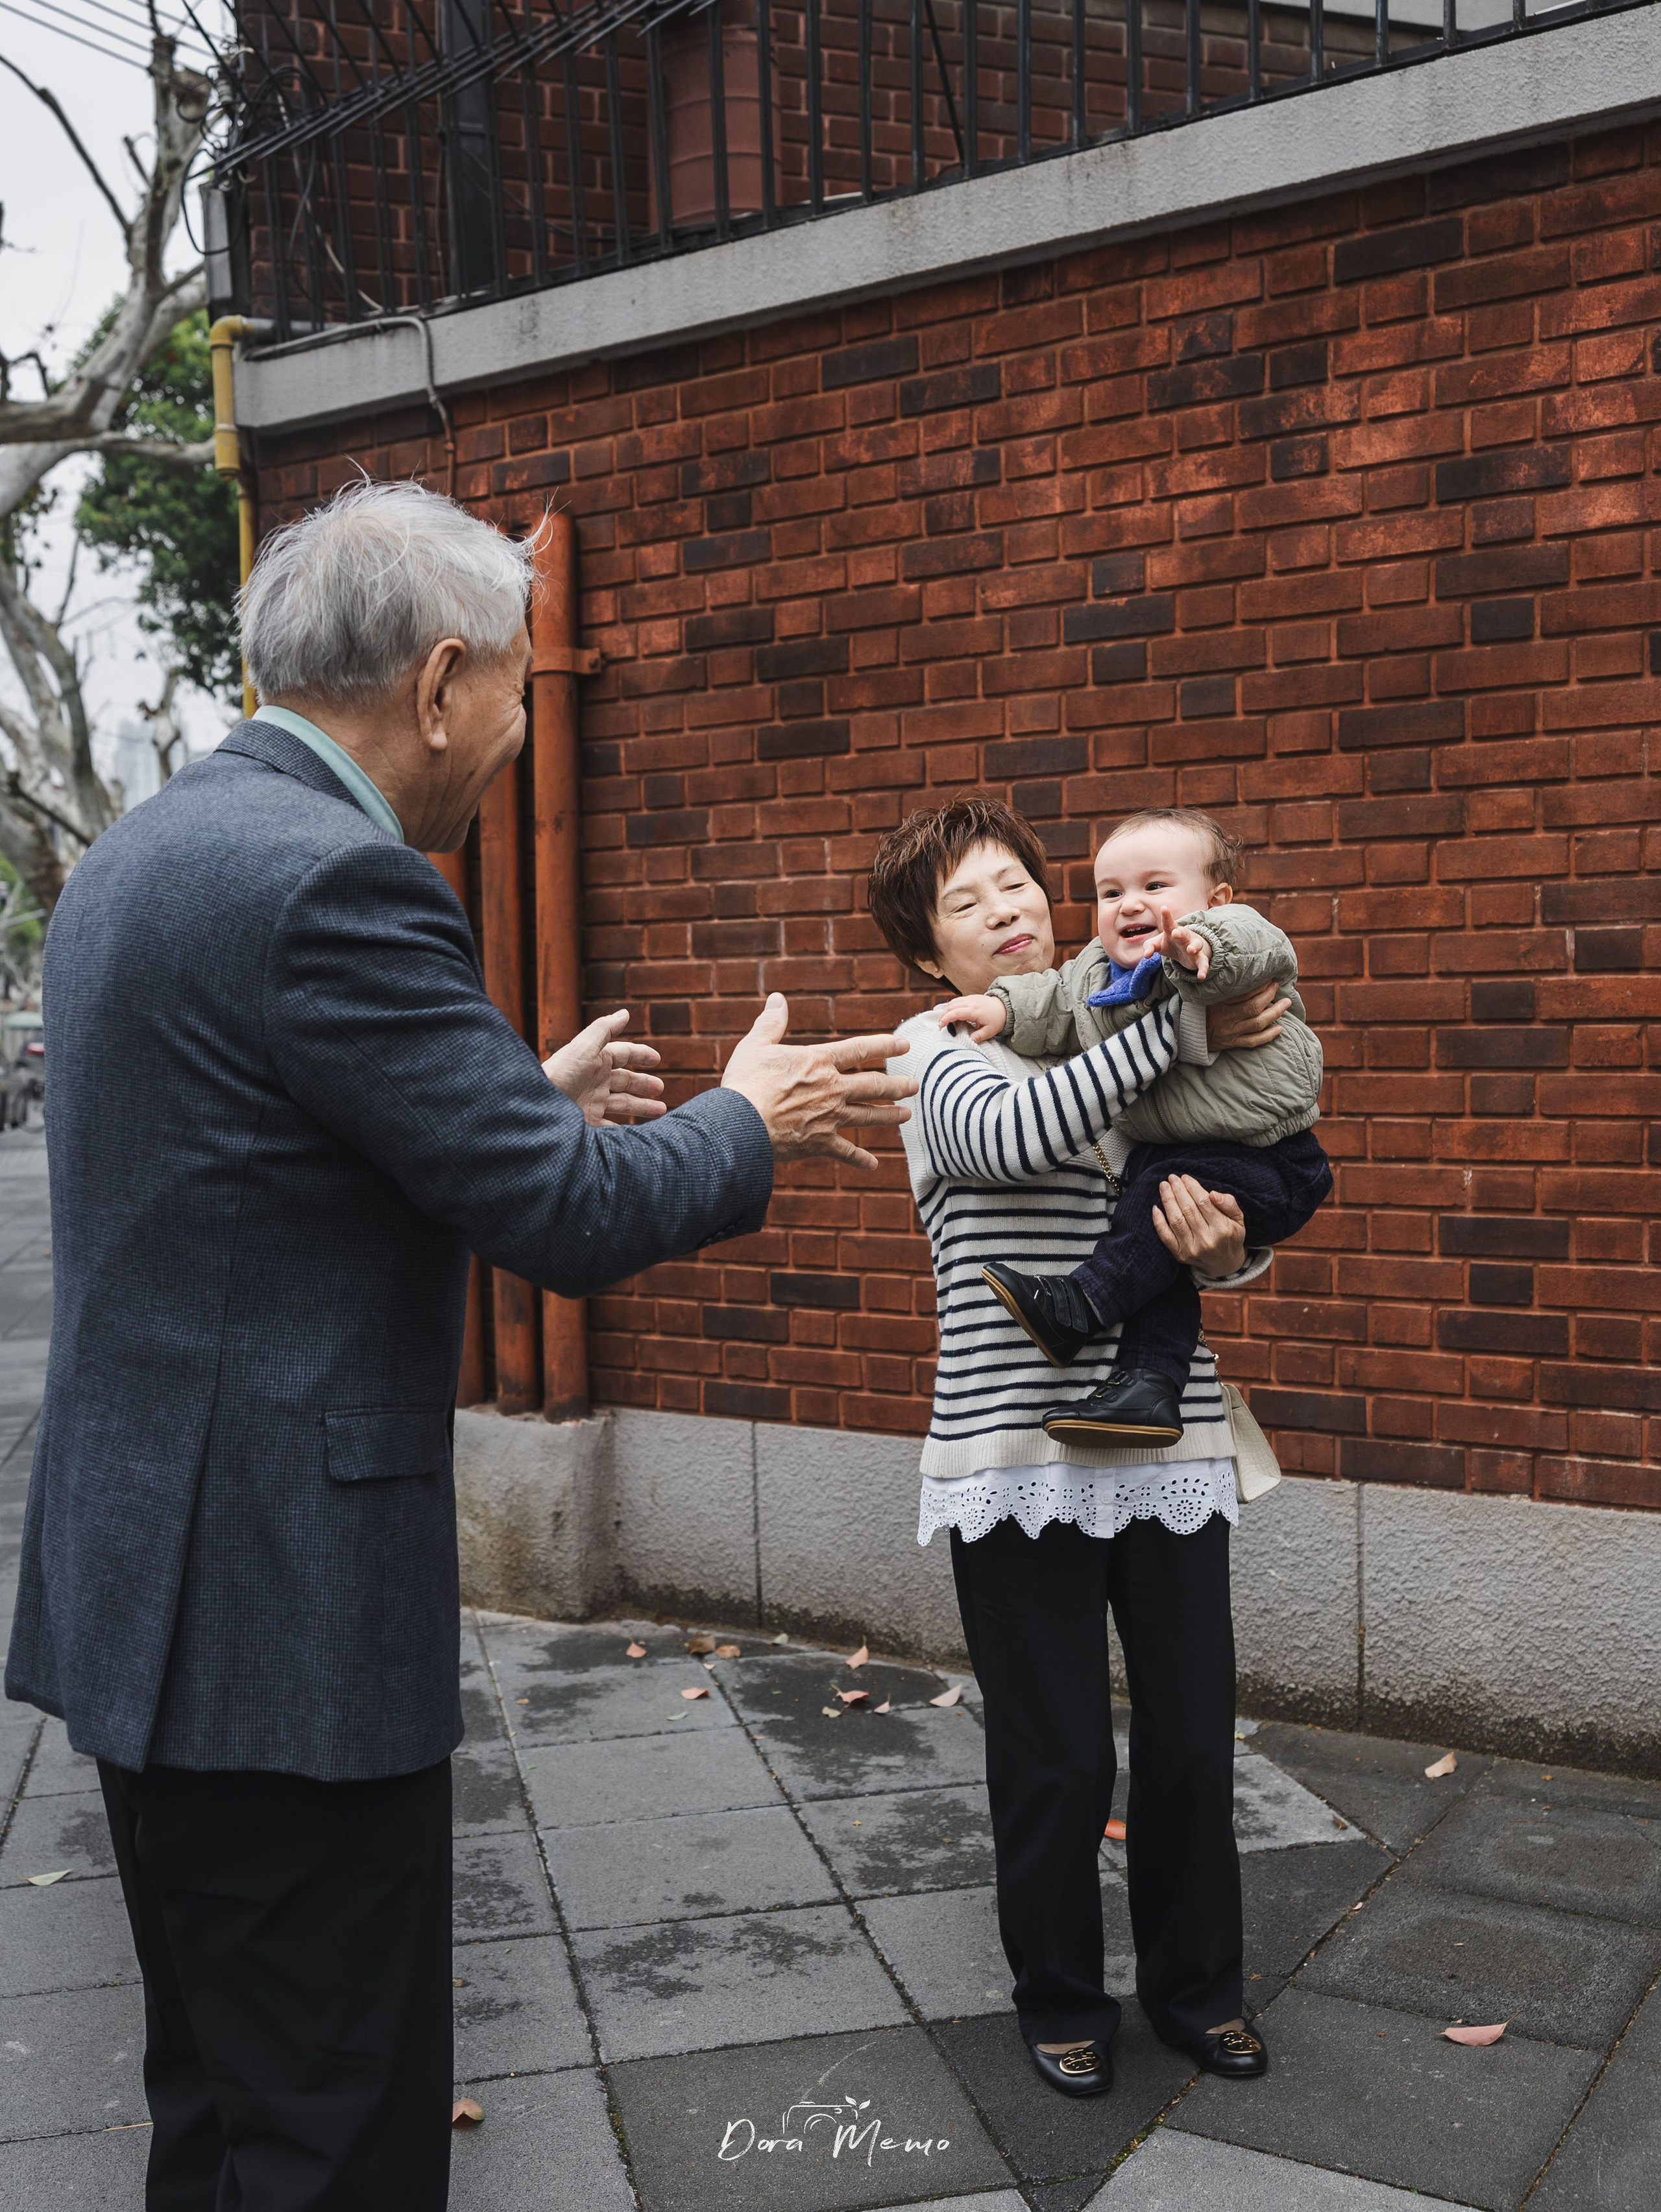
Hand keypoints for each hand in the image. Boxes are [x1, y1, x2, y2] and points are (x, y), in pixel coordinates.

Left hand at [542, 1009, 665, 1127]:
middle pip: (625, 1080)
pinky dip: (626, 1130)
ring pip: (623, 1104)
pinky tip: (639, 1133)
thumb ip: (604, 1029)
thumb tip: (625, 1012)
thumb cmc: (559, 1076)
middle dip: (643, 1084)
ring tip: (661, 1110)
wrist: (536, 1110)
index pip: (622, 1054)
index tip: (657, 1059)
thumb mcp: (583, 1048)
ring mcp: (592, 1103)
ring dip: (641, 1106)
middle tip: (660, 1089)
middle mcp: (594, 1081)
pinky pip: (612, 1127)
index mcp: (594, 1061)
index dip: (639, 1054)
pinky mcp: (589, 1124)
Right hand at [721, 993, 914, 1168]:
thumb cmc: (745, 1082)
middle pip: (873, 1085)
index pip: (860, 1049)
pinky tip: (873, 1165)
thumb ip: (771, 1023)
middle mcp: (832, 1088)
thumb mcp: (756, 1045)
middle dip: (896, 1085)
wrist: (741, 1124)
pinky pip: (846, 1152)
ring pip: (868, 1116)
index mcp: (819, 1061)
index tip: (905, 1044)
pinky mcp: (820, 1143)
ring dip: (889, 1116)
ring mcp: (829, 1117)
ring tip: (906, 1115)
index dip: (885, 1045)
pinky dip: (860, 1159)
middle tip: (914, 1085)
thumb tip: (777, 999)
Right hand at [935, 993, 1006, 1042]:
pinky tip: (949, 1013)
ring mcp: (970, 998)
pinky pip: (957, 1000)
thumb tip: (969, 1041)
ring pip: (952, 1002)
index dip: (946, 1018)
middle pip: (951, 1006)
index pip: (956, 1012)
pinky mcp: (970, 997)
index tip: (941, 1026)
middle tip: (940, 1026)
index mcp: (974, 1010)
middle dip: (943, 1015)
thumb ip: (979, 1036)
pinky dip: (950, 1006)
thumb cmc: (996, 1020)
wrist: (1004, 1007)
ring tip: (944, 1021)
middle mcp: (971, 1002)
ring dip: (946, 1010)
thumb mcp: (990, 1031)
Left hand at [1149, 904, 1209, 977]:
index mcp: (1172, 931)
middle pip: (1183, 933)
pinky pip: (1203, 963)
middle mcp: (1185, 937)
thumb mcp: (1157, 944)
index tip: (1164, 908)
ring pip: (1196, 945)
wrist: (1188, 950)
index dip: (1166, 916)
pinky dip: (1203, 969)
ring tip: (1190, 950)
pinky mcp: (1199, 958)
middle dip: (1180, 933)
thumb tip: (1145, 955)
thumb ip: (1149, 946)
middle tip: (1176, 932)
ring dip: (1194, 947)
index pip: (1168, 923)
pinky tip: (1202, 976)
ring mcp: (1193, 946)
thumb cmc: (1170, 943)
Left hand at [1152, 1176, 1246, 1278]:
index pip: (1203, 1203)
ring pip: (1176, 1220)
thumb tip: (1212, 1193)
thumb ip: (1229, 1204)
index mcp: (1223, 1230)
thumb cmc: (1230, 1236)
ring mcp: (1192, 1249)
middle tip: (1172, 1178)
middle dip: (1178, 1191)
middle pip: (1188, 1210)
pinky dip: (1158, 1222)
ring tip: (1163, 1186)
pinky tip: (1155, 1207)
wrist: (1224, 1264)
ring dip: (1167, 1201)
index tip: (1185, 1177)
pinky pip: (1166, 1236)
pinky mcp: (1180, 1255)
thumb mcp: (1238, 1219)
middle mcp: (1207, 1240)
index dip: (1192, 1187)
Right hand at [1206, 981, 1287, 1053]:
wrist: (1188, 1035)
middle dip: (1269, 995)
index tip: (1268, 977)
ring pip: (1257, 1023)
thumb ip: (1221, 987)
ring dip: (1275, 1013)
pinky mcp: (1232, 1043)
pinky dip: (1268, 1036)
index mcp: (1218, 1003)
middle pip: (1253, 1007)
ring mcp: (1229, 1032)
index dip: (1258, 985)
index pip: (1243, 992)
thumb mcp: (1206, 996)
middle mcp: (1225, 1017)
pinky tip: (1280, 1028)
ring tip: (1286, 1003)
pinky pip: (1253, 1041)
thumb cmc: (1200, 1011)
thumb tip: (1242, 973)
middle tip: (1277, 986)